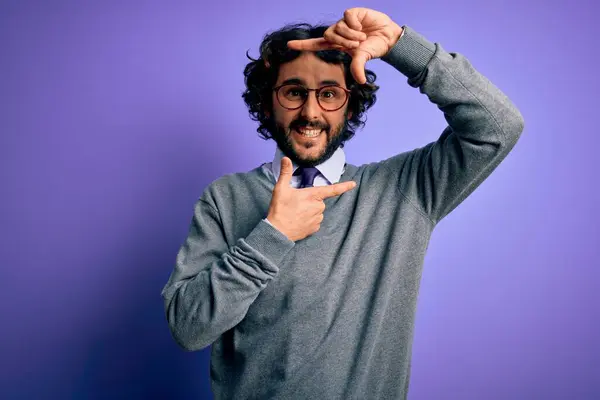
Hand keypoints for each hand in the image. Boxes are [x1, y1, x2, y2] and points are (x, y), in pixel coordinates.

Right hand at [267, 157, 356, 241]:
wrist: (277, 232)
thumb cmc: (279, 209)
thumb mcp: (281, 189)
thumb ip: (286, 173)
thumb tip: (286, 158)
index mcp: (312, 195)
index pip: (331, 190)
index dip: (343, 186)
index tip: (354, 184)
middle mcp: (318, 207)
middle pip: (319, 200)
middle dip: (310, 201)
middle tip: (296, 204)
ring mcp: (317, 219)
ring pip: (317, 211)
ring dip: (309, 211)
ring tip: (296, 213)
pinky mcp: (315, 229)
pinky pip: (315, 221)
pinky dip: (309, 220)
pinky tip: (298, 220)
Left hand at [287, 7, 402, 83]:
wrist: (388, 37)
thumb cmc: (374, 48)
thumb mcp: (364, 58)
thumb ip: (358, 67)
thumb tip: (360, 81)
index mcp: (337, 44)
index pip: (316, 44)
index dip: (303, 44)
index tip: (288, 45)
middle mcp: (338, 32)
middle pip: (328, 35)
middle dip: (342, 41)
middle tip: (356, 44)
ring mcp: (344, 22)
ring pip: (338, 27)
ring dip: (351, 35)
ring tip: (362, 37)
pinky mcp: (352, 13)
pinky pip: (347, 17)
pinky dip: (355, 24)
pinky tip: (363, 26)